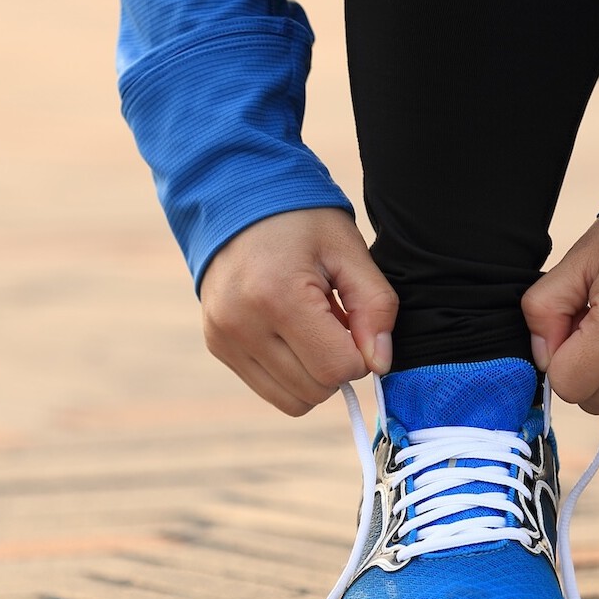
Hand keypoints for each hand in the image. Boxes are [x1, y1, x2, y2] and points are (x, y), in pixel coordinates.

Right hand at [200, 209, 397, 415]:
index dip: (360, 354)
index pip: (336, 368)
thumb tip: (379, 363)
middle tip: (334, 321)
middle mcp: (242, 324)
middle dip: (337, 364)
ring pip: (292, 400)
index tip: (355, 322)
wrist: (235, 197)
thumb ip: (375, 307)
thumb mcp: (348, 251)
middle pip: (315, 390)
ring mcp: (224, 338)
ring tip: (311, 326)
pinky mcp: (218, 346)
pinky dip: (291, 373)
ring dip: (314, 374)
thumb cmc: (300, 220)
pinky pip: (269, 389)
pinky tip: (291, 333)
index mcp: (278, 296)